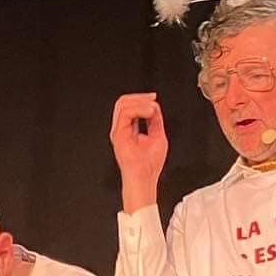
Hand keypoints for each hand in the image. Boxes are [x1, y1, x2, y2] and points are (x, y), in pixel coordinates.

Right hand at [109, 93, 167, 212]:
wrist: (144, 178)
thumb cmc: (149, 165)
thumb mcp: (157, 135)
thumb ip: (155, 120)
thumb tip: (154, 106)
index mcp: (128, 129)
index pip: (129, 106)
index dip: (142, 99)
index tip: (153, 99)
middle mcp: (121, 129)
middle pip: (123, 101)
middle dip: (140, 97)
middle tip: (152, 100)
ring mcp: (118, 131)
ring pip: (123, 103)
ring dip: (140, 102)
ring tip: (151, 110)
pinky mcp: (118, 134)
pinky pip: (126, 113)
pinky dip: (139, 109)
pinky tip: (149, 113)